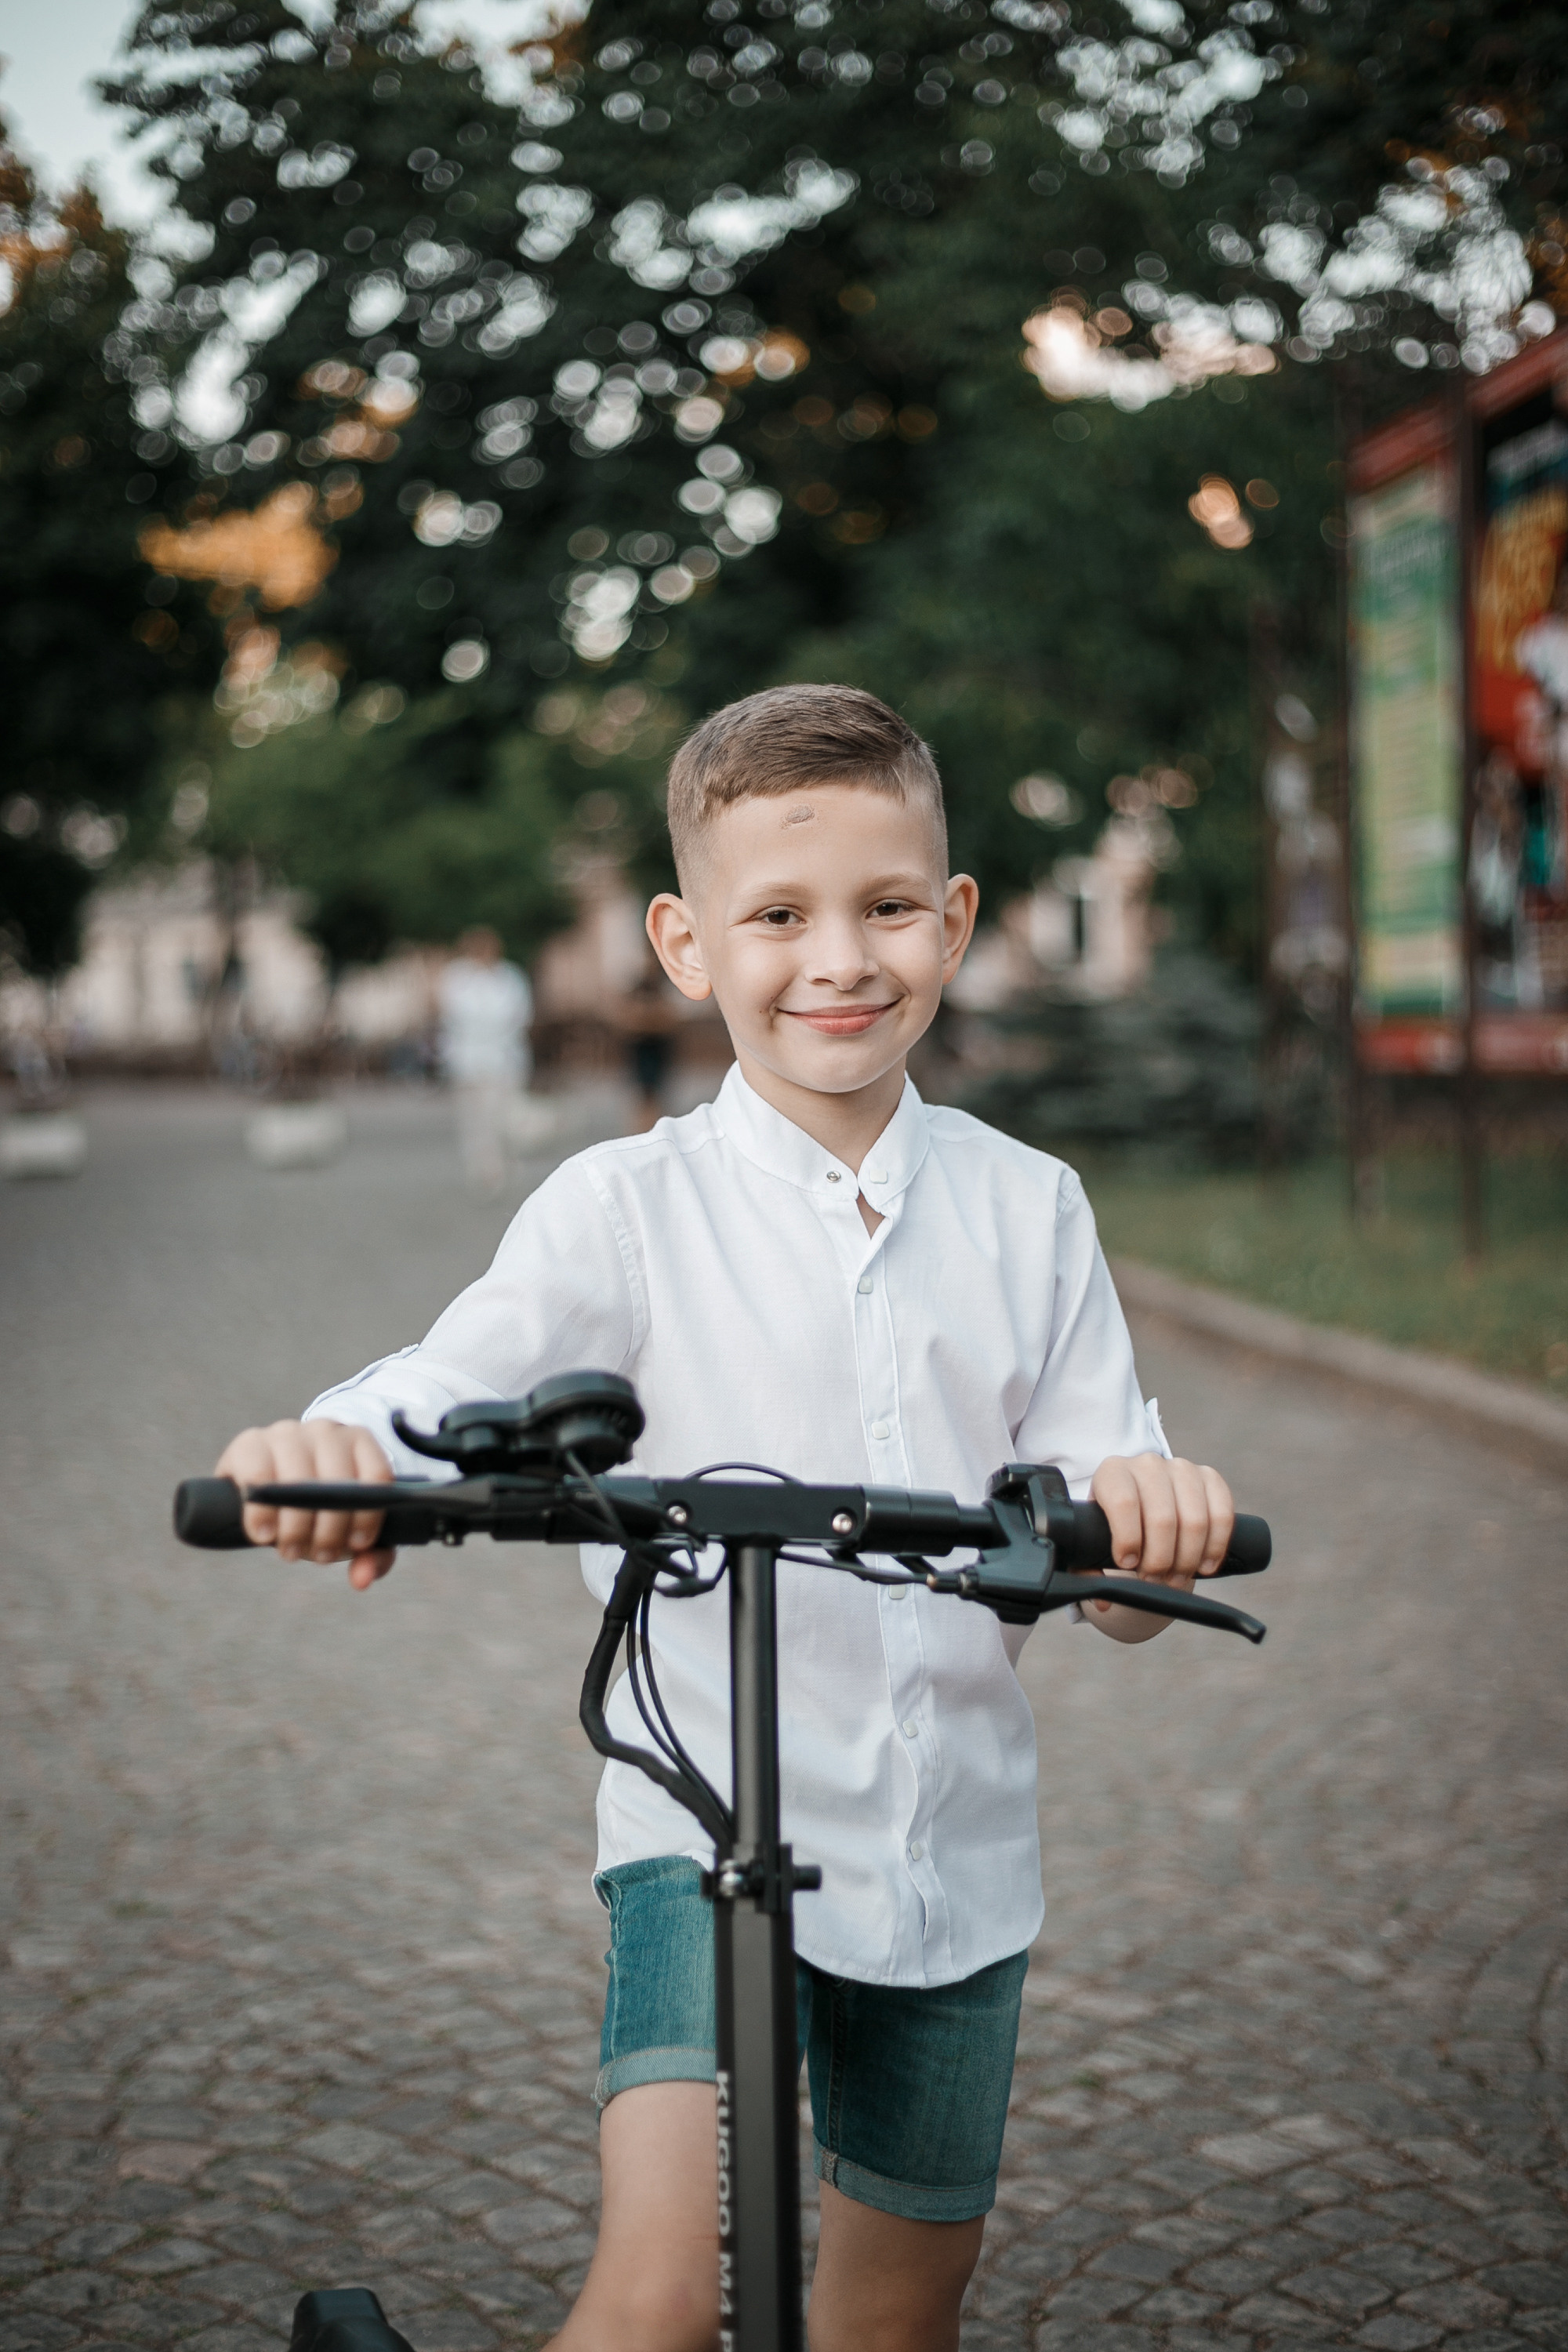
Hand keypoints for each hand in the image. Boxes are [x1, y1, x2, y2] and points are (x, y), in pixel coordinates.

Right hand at [215, 1419, 394, 1589]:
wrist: (272, 1477)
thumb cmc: (322, 1507)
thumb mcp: (351, 1529)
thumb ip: (370, 1556)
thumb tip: (361, 1580)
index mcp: (359, 1441)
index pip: (376, 1474)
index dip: (368, 1514)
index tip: (356, 1544)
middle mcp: (325, 1430)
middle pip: (336, 1482)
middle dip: (330, 1529)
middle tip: (321, 1557)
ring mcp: (287, 1433)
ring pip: (298, 1481)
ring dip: (296, 1526)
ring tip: (292, 1551)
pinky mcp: (250, 1443)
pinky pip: (258, 1475)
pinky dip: (262, 1511)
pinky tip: (265, 1534)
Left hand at [1086, 1453, 1234, 1617]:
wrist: (1140, 1499)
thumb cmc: (1114, 1524)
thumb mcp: (1092, 1540)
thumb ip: (1089, 1570)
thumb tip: (1103, 1602)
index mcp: (1113, 1473)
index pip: (1124, 1503)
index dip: (1128, 1539)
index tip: (1128, 1564)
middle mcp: (1148, 1464)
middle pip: (1162, 1518)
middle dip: (1160, 1560)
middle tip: (1154, 1579)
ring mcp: (1182, 1468)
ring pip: (1195, 1520)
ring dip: (1188, 1559)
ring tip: (1176, 1577)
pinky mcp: (1210, 1477)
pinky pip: (1223, 1514)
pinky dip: (1216, 1547)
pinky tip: (1205, 1566)